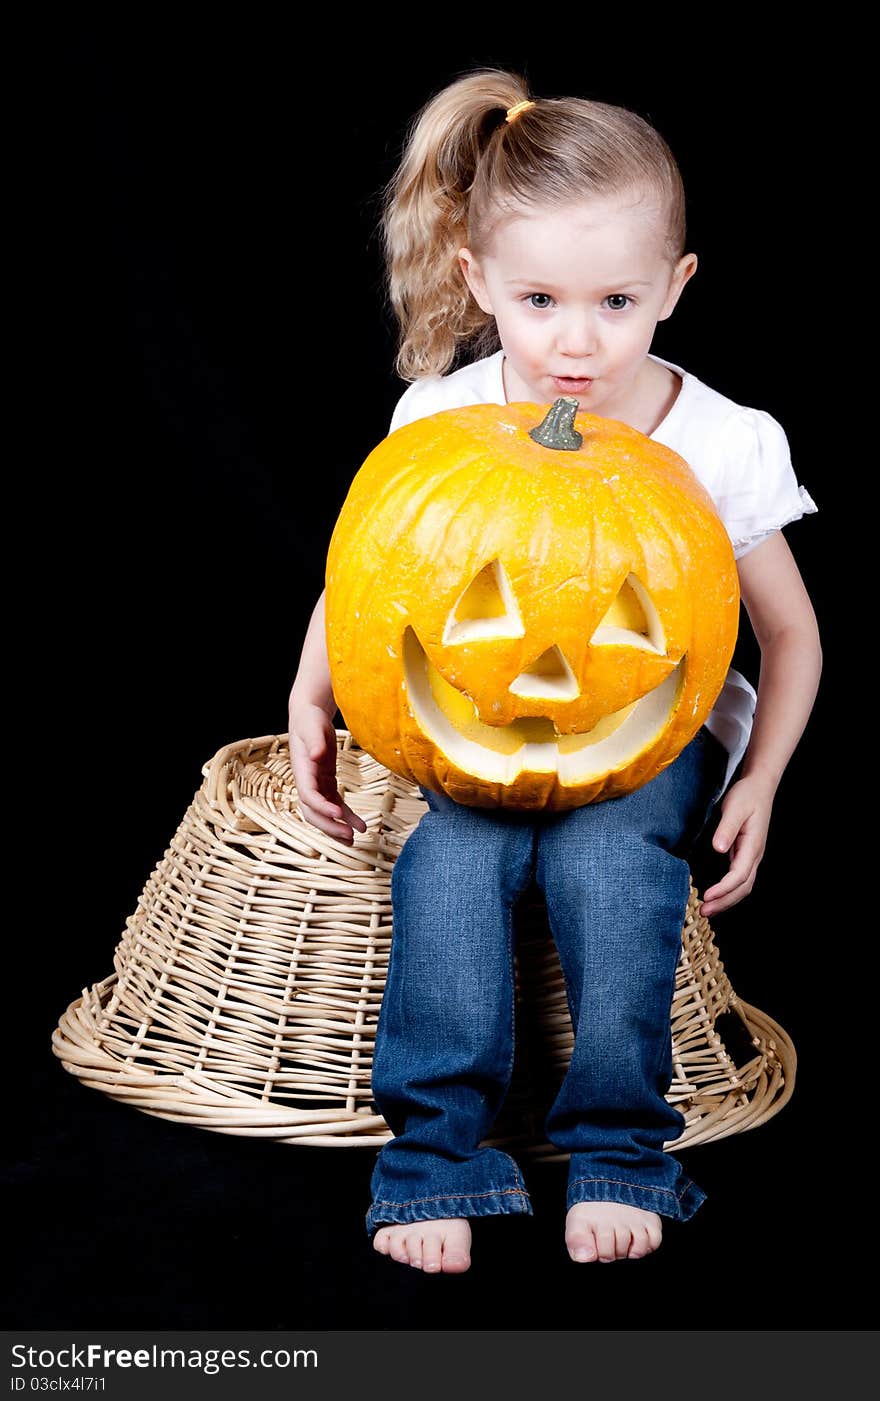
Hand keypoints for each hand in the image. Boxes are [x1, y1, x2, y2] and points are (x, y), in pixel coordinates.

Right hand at [288, 703, 367, 845]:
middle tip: (348, 836)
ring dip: (337, 828)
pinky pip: (335, 805)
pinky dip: (346, 817)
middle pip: (313, 812)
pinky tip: (360, 826)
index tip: (338, 813)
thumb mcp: (313, 727)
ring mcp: (315, 785)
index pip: (308, 794)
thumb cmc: (310, 720)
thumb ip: (316, 741)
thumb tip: (317, 755)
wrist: (308, 717)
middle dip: (329, 826)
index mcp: (302, 770)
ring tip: (354, 839)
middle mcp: (306, 782)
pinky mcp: (326, 784)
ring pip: (323, 814)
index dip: (321, 806)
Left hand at [699, 774, 774, 918]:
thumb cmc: (747, 795)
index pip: (739, 875)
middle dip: (724, 902)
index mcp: (753, 846)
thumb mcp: (735, 807)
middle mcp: (755, 855)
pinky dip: (729, 892)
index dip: (723, 889)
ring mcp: (751, 856)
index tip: (707, 897)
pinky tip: (716, 896)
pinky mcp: (745, 854)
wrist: (760, 787)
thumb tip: (719, 848)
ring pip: (743, 886)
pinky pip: (739, 879)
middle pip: (743, 887)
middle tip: (704, 912)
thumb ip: (726, 828)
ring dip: (727, 900)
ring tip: (708, 910)